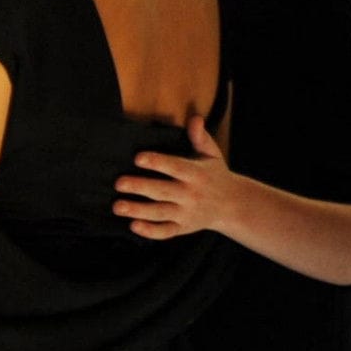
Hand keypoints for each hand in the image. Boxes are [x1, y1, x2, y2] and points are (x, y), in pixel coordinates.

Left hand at [116, 117, 247, 241]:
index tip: (138, 158)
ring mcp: (187, 213)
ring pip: (160, 213)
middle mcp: (191, 195)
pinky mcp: (183, 228)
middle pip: (163, 191)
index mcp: (196, 174)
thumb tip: (194, 118)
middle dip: (140, 187)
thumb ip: (200, 137)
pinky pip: (166, 232)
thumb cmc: (215, 175)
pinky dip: (150, 231)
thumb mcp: (212, 155)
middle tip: (118, 183)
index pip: (175, 167)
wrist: (233, 205)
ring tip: (117, 207)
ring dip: (138, 210)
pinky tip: (133, 226)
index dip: (157, 162)